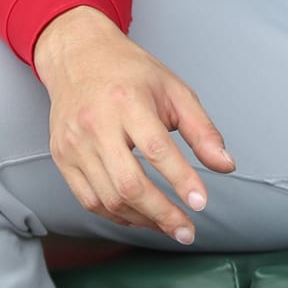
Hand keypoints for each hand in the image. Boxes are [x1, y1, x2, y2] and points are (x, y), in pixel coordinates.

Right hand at [32, 8, 233, 242]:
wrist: (78, 57)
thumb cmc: (130, 73)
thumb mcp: (174, 90)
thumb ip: (201, 130)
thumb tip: (225, 166)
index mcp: (127, 101)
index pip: (155, 149)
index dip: (180, 179)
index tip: (200, 202)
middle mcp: (95, 124)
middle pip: (128, 183)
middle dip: (162, 214)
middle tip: (187, 231)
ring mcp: (74, 144)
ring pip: (108, 198)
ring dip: (143, 220)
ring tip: (168, 225)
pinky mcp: (62, 157)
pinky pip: (89, 200)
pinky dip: (117, 215)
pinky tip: (139, 217)